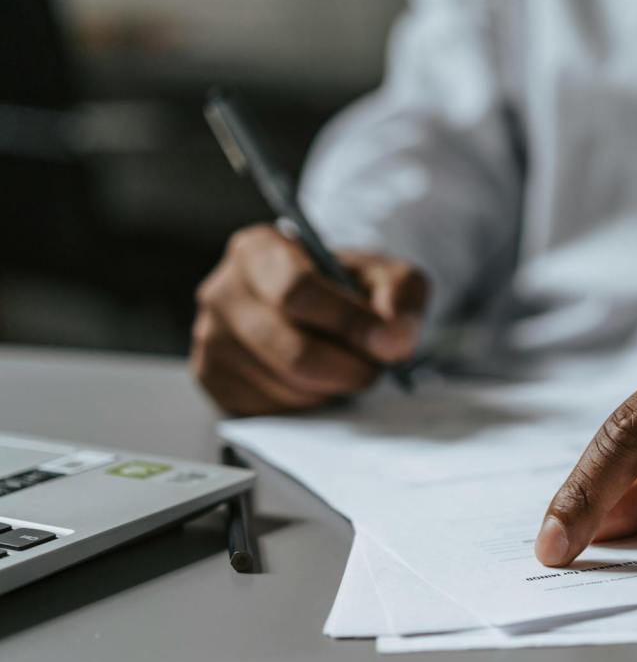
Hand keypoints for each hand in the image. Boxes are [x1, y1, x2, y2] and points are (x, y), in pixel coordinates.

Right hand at [191, 224, 427, 414]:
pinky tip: (314, 382)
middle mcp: (222, 292)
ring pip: (287, 387)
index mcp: (258, 250)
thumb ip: (401, 296)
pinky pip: (271, 410)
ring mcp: (210, 340)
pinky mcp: (214, 382)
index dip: (349, 324)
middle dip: (348, 368)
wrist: (319, 310)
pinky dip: (306, 405)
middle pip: (295, 352)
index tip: (387, 343)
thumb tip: (393, 341)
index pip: (297, 291)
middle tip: (372, 367)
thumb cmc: (347, 289)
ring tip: (343, 367)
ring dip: (331, 388)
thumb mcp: (387, 276)